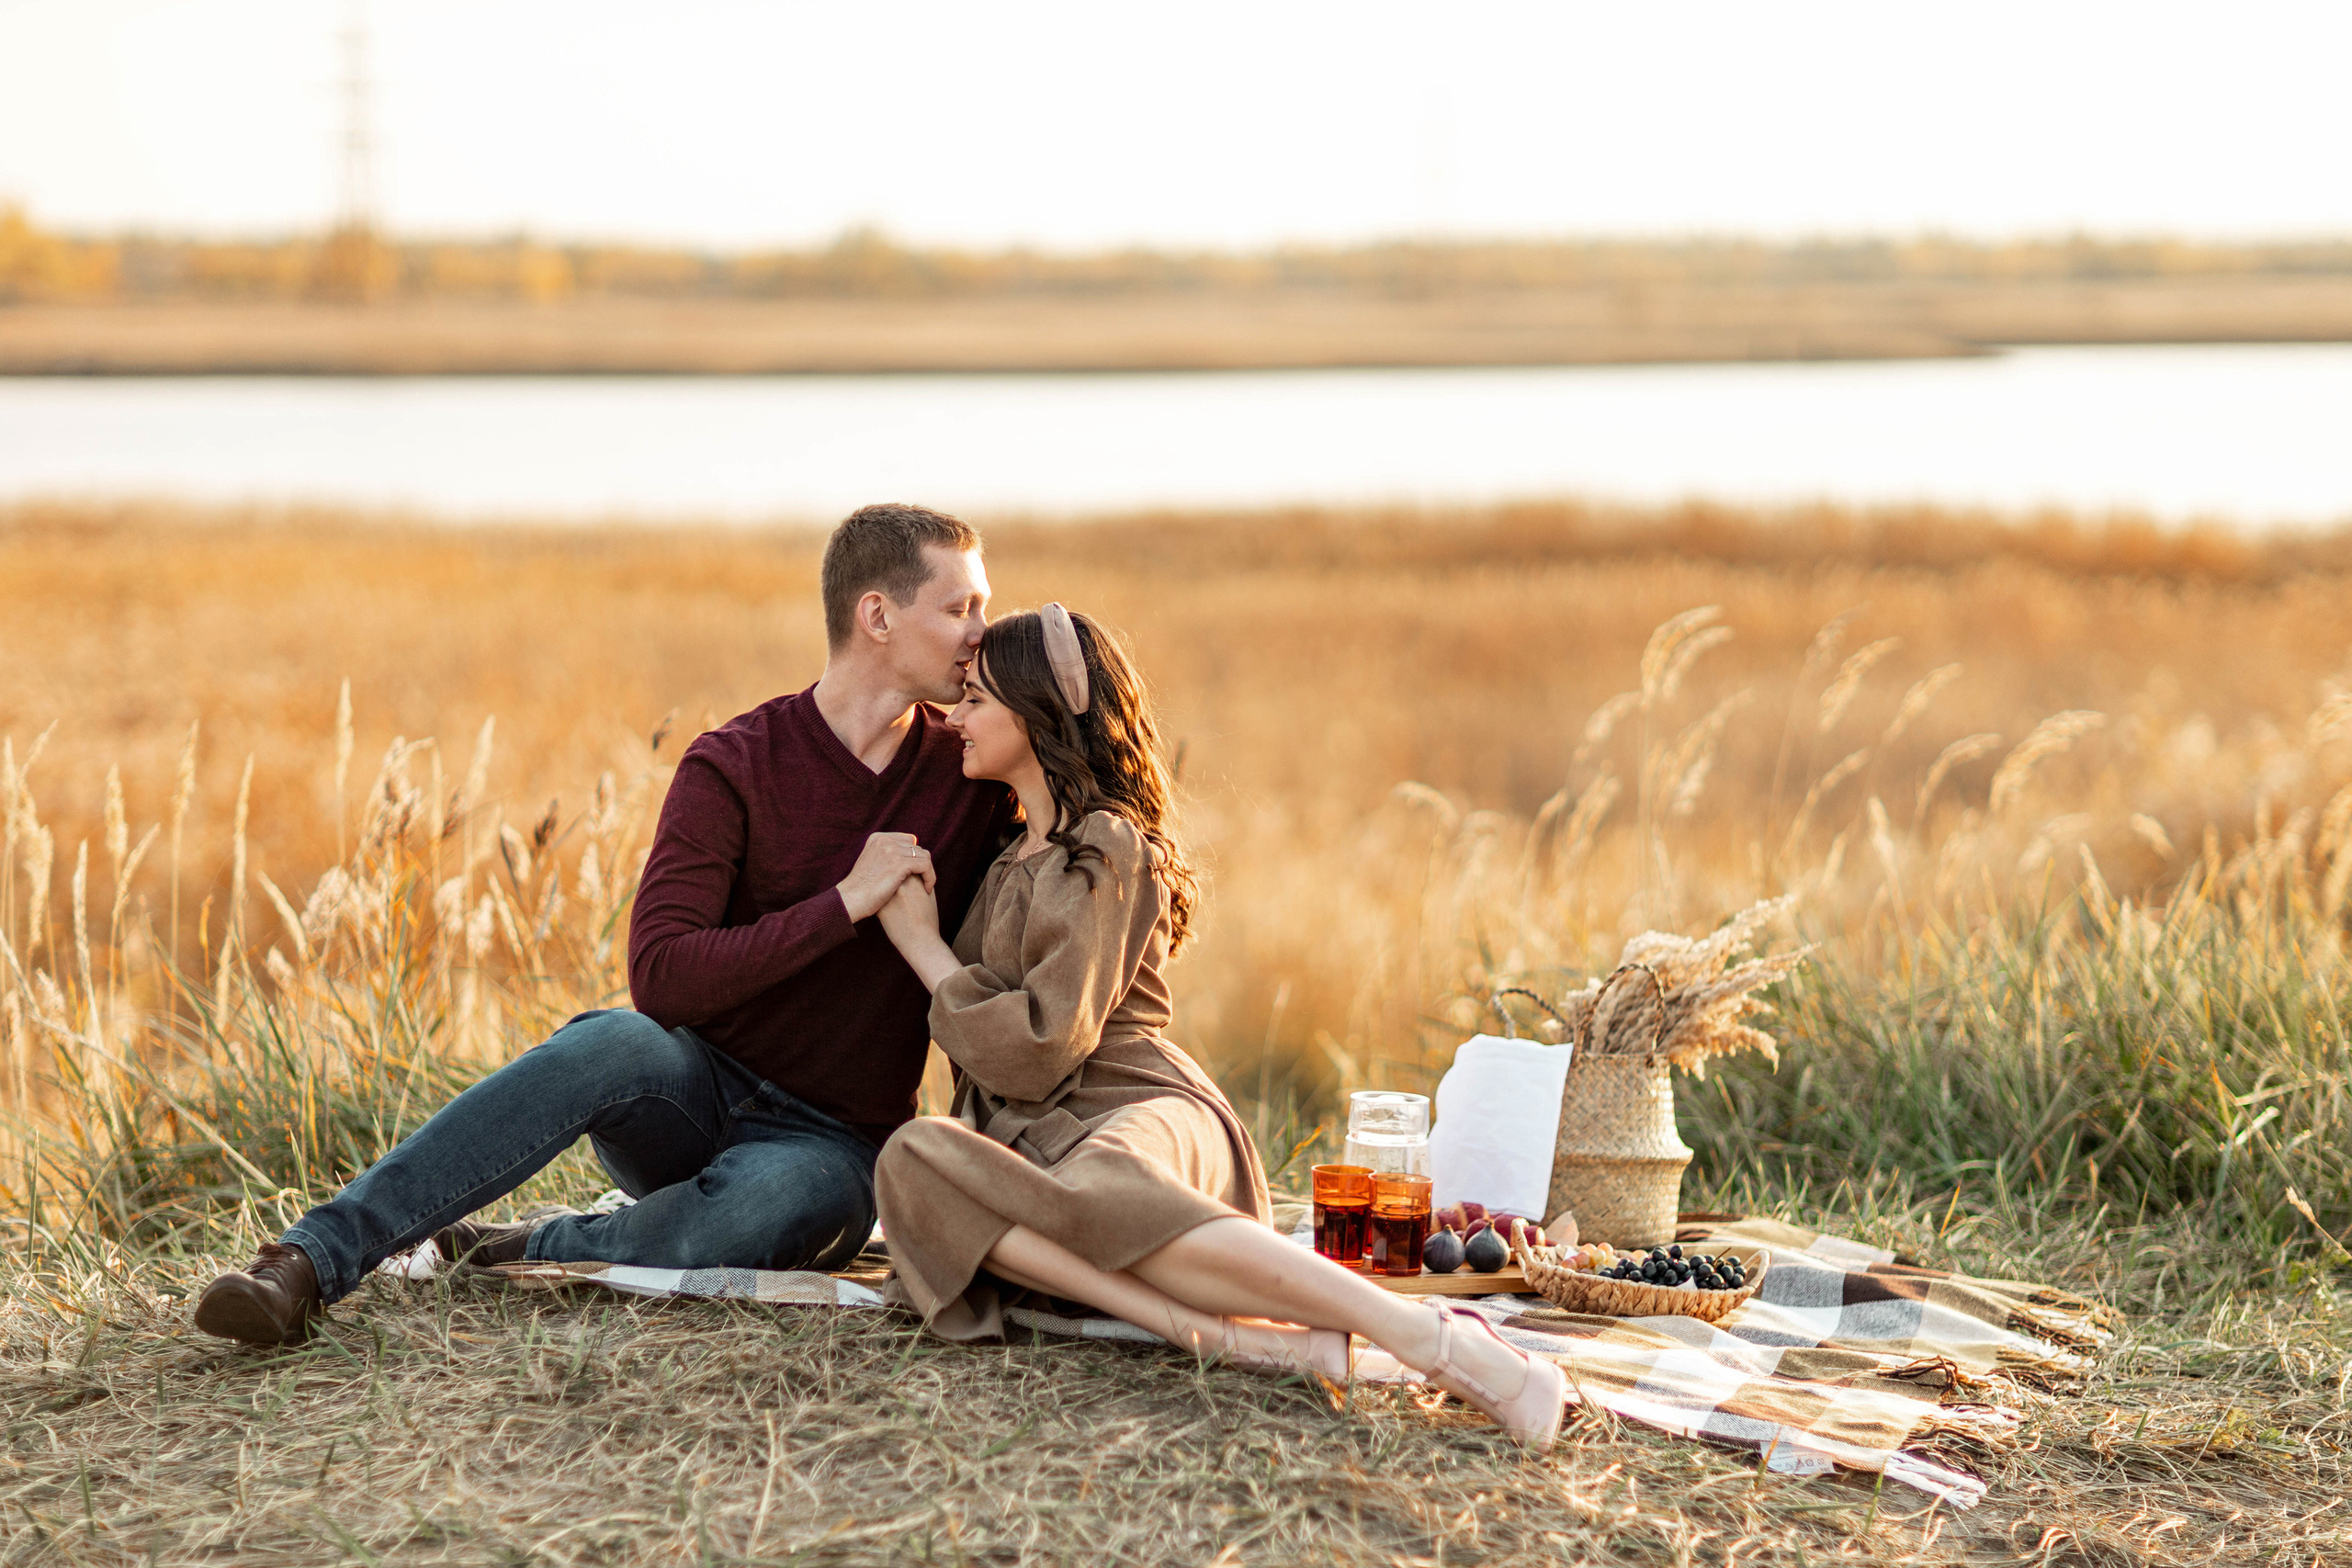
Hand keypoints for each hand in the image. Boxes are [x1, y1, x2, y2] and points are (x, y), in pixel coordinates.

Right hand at [836, 832, 934, 922]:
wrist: (851, 900)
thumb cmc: (861, 889)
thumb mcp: (871, 864)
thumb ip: (886, 857)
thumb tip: (905, 858)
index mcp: (878, 838)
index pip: (908, 841)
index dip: (914, 857)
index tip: (916, 873)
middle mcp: (885, 840)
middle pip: (918, 848)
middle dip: (921, 865)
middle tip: (922, 882)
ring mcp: (892, 850)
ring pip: (924, 856)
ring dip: (928, 872)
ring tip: (926, 887)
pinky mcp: (900, 863)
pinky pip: (926, 866)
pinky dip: (930, 877)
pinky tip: (927, 890)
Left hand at [876, 875, 961, 991]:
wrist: (919, 940)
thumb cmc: (927, 917)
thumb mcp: (927, 892)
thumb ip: (918, 876)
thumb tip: (909, 868)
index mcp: (912, 879)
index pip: (905, 865)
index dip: (907, 873)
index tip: (912, 887)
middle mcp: (897, 884)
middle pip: (892, 871)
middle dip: (895, 876)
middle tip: (905, 894)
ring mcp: (886, 894)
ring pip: (883, 882)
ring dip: (888, 885)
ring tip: (899, 902)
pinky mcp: (878, 906)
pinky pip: (877, 894)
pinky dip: (882, 897)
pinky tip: (891, 909)